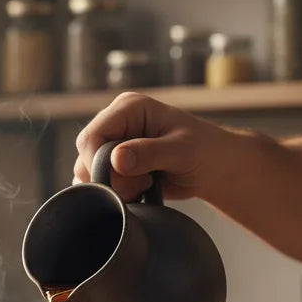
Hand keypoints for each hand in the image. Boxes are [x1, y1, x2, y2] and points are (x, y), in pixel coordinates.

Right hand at [73, 92, 232, 201]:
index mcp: (128, 108)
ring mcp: (113, 144)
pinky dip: (115, 193)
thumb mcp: (182, 151)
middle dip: (109, 177)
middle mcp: (116, 123)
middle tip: (142, 183)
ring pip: (88, 172)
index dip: (98, 162)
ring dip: (114, 187)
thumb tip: (116, 159)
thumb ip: (149, 153)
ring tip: (145, 185)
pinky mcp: (114, 165)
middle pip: (86, 155)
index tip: (125, 179)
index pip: (92, 136)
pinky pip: (98, 183)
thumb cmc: (206, 151)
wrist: (216, 169)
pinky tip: (139, 191)